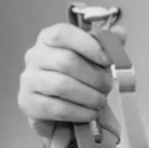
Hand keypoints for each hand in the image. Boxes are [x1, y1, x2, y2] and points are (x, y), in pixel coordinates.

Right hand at [18, 23, 126, 139]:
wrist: (65, 115)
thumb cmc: (82, 82)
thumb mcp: (98, 63)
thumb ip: (108, 46)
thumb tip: (120, 32)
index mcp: (49, 40)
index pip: (62, 33)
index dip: (88, 45)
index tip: (107, 60)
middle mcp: (35, 56)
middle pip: (66, 61)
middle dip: (95, 77)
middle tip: (108, 87)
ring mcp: (29, 80)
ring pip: (62, 85)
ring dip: (89, 96)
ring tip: (100, 102)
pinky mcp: (29, 104)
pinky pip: (57, 108)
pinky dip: (80, 112)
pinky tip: (91, 114)